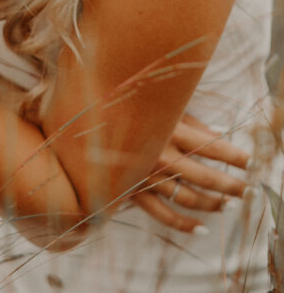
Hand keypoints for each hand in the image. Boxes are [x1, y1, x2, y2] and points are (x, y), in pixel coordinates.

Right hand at [132, 113, 249, 233]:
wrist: (86, 121)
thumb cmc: (128, 107)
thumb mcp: (161, 107)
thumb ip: (190, 123)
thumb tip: (219, 137)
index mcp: (167, 129)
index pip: (211, 147)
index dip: (234, 156)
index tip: (250, 161)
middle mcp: (159, 154)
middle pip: (204, 176)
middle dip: (230, 184)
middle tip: (246, 189)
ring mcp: (146, 175)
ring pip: (188, 197)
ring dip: (212, 204)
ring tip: (228, 205)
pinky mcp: (133, 191)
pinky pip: (162, 214)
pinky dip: (184, 224)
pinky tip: (202, 228)